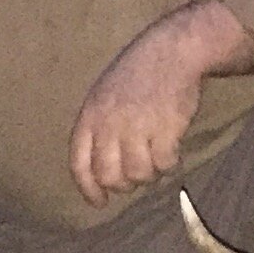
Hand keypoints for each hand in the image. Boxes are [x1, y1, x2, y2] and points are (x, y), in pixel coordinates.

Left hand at [71, 1, 248, 205]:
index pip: (80, 164)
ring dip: (150, 174)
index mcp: (90, 115)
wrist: (172, 50)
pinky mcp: (165, 129)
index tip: (99, 202)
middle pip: (110, 176)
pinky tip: (173, 150)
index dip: (88, 188)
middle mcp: (110, 124)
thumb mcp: (104, 95)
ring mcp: (137, 127)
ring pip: (139, 175)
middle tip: (136, 178)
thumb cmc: (138, 74)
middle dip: (123, 185)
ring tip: (156, 159)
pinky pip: (164, 164)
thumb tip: (101, 172)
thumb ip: (99, 129)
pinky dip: (170, 163)